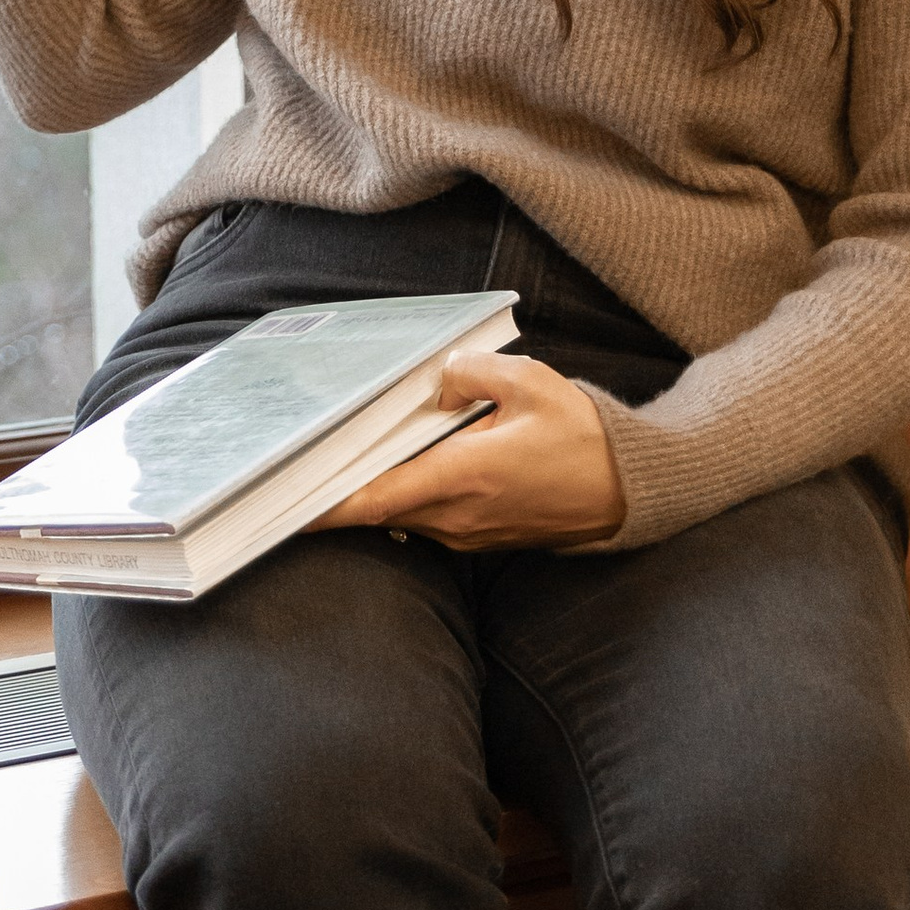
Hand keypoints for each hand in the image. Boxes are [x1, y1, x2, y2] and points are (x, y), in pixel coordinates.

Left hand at [317, 347, 626, 552]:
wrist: (627, 490)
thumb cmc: (582, 438)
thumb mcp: (530, 384)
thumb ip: (471, 372)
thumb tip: (432, 378)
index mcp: (461, 476)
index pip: (373, 498)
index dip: (322, 504)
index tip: (282, 503)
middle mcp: (455, 515)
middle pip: (375, 507)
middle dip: (336, 490)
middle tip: (297, 465)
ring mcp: (465, 533)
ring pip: (398, 513)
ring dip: (373, 490)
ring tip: (343, 457)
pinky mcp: (477, 537)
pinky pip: (424, 518)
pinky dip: (404, 496)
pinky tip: (401, 464)